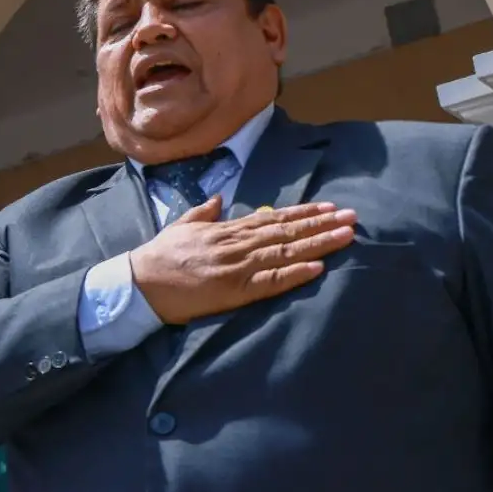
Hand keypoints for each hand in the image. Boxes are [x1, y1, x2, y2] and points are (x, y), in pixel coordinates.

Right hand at [127, 198, 357, 325]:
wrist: (140, 283)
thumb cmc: (158, 256)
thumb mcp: (180, 227)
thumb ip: (203, 213)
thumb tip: (217, 200)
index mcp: (225, 230)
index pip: (272, 219)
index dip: (302, 214)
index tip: (328, 208)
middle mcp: (236, 245)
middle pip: (286, 233)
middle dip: (321, 224)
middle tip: (352, 216)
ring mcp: (237, 268)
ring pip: (285, 253)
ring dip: (318, 244)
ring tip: (346, 236)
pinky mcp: (233, 291)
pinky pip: (270, 282)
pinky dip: (295, 274)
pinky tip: (318, 267)